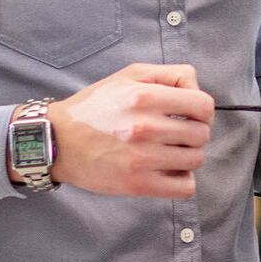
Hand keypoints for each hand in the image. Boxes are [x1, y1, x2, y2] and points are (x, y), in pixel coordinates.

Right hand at [46, 63, 213, 198]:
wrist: (56, 140)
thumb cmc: (95, 106)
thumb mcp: (129, 75)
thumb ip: (169, 74)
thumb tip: (196, 89)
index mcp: (145, 97)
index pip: (204, 106)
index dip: (202, 111)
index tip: (190, 115)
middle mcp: (146, 127)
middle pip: (202, 134)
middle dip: (193, 134)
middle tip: (175, 135)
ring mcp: (142, 158)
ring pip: (196, 160)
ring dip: (187, 157)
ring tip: (168, 152)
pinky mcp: (137, 184)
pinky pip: (184, 187)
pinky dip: (182, 181)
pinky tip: (168, 171)